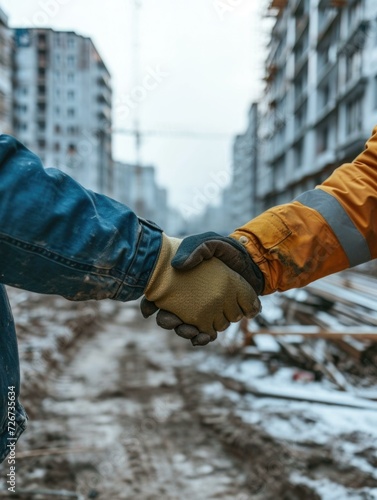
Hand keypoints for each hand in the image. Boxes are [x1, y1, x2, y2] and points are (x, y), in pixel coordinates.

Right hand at [141, 233, 261, 345]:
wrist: (249, 261)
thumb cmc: (225, 251)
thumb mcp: (208, 242)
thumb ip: (196, 249)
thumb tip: (179, 265)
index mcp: (178, 282)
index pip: (155, 297)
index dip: (149, 305)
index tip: (150, 309)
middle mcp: (186, 298)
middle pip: (169, 318)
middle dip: (169, 322)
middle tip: (175, 320)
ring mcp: (201, 310)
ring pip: (186, 328)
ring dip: (186, 332)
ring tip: (193, 331)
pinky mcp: (215, 318)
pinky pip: (204, 334)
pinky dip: (203, 338)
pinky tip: (205, 336)